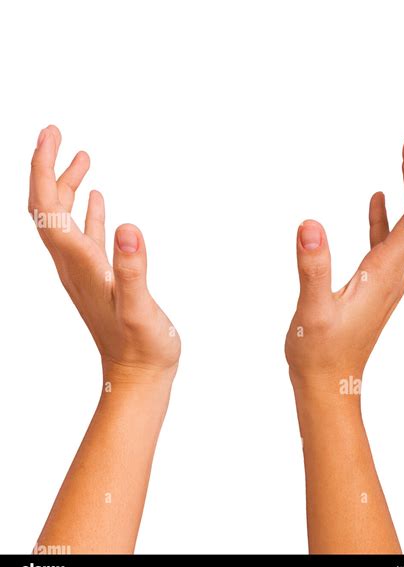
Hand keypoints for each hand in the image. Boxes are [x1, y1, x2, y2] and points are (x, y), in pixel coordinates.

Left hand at [29, 125, 179, 382]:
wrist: (136, 376)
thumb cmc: (141, 347)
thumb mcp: (139, 308)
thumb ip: (132, 269)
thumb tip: (127, 225)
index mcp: (79, 264)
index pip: (47, 208)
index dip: (43, 168)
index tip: (50, 135)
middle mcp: (73, 265)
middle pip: (47, 208)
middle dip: (47, 168)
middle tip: (57, 133)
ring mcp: (85, 271)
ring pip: (64, 220)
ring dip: (67, 186)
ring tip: (82, 158)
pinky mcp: (100, 278)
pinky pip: (86, 237)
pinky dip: (87, 212)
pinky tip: (99, 200)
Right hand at [285, 139, 403, 399]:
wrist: (329, 384)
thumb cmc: (319, 353)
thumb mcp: (311, 311)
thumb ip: (313, 267)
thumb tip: (310, 223)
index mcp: (386, 274)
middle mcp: (396, 274)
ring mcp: (388, 279)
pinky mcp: (375, 285)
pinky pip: (391, 242)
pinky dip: (392, 216)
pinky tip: (378, 200)